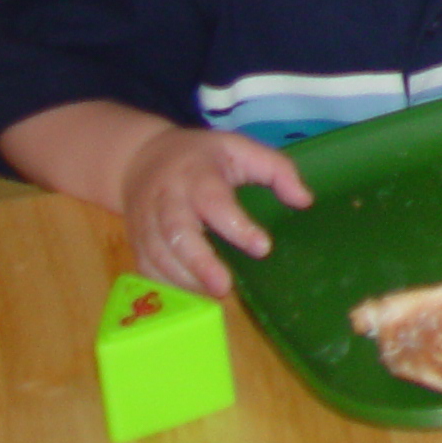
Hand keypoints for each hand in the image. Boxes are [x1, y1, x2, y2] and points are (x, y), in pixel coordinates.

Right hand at [119, 126, 312, 298]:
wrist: (141, 158)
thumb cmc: (202, 156)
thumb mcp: (241, 148)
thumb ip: (277, 170)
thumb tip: (304, 200)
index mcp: (197, 174)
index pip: (213, 201)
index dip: (237, 225)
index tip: (263, 247)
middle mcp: (168, 198)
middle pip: (177, 232)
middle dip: (200, 262)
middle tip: (225, 286)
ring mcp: (147, 221)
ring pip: (158, 254)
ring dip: (184, 278)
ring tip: (214, 293)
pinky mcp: (136, 240)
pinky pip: (145, 267)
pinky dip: (165, 284)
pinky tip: (191, 294)